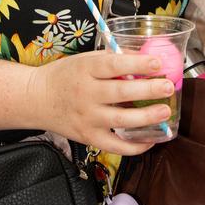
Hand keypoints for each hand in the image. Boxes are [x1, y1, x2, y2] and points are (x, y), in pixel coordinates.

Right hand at [30, 49, 174, 154]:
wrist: (37, 99)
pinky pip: (115, 146)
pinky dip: (134, 146)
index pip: (114, 65)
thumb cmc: (64, 76)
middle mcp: (86, 94)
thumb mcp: (84, 60)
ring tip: (165, 112)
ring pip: (121, 121)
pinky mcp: (88, 137)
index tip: (157, 62)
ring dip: (146, 118)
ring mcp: (87, 118)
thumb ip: (111, 59)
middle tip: (168, 86)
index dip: (137, 64)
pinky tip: (150, 139)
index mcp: (85, 70)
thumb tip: (142, 57)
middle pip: (121, 93)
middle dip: (148, 90)